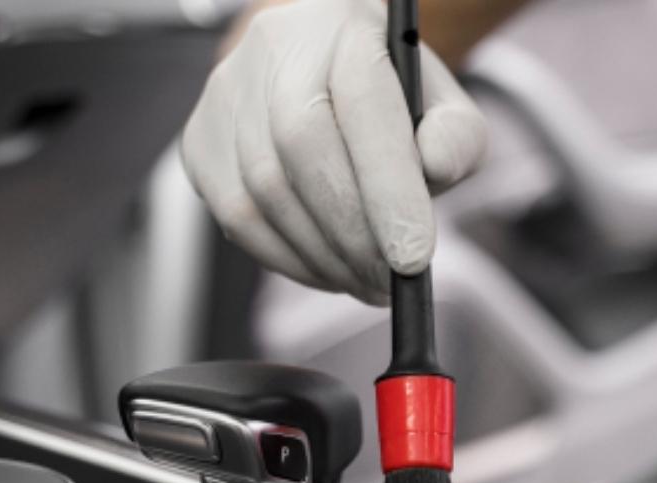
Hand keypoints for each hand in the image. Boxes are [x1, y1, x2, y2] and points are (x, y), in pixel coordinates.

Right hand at [181, 0, 486, 303]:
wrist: (322, 77)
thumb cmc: (389, 102)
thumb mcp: (443, 109)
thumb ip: (456, 137)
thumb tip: (434, 166)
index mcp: (347, 27)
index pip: (364, 105)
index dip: (388, 189)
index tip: (413, 258)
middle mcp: (276, 47)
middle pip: (301, 148)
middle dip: (350, 234)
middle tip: (387, 282)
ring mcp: (227, 92)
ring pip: (262, 191)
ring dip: (320, 256)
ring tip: (364, 281)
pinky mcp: (200, 139)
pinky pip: (236, 218)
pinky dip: (286, 259)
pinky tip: (324, 270)